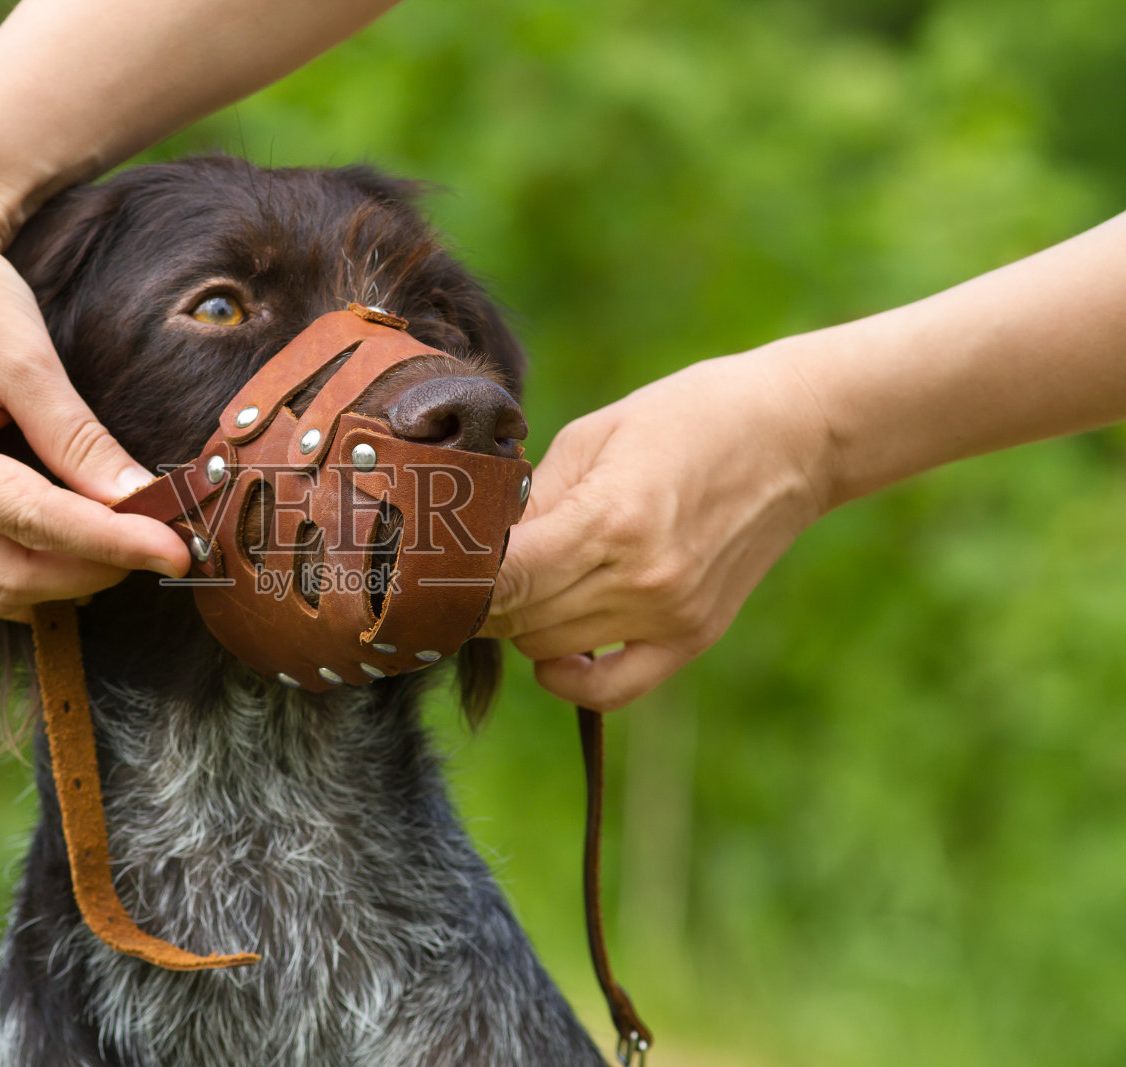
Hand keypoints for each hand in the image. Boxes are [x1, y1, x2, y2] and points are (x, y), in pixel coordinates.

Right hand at [0, 189, 188, 622]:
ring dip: (61, 583)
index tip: (175, 552)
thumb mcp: (23, 351)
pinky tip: (81, 551)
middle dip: (91, 571)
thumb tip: (136, 497)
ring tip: (128, 549)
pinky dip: (31, 570)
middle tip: (163, 548)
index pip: (32, 521)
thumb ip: (75, 433)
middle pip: (8, 575)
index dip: (111, 543)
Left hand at [481, 347, 831, 708]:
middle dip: (480, 596)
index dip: (458, 578)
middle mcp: (641, 579)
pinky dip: (569, 678)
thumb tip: (476, 546)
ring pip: (549, 650)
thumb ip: (533, 499)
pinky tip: (553, 649)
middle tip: (466, 568)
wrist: (795, 435)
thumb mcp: (593, 436)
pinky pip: (610, 690)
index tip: (432, 564)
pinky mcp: (692, 637)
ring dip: (519, 624)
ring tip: (520, 582)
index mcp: (611, 519)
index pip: (506, 578)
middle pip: (518, 619)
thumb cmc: (686, 417)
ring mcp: (669, 615)